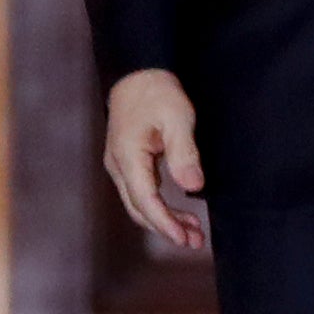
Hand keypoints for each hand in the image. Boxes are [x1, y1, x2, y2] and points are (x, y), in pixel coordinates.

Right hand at [103, 68, 205, 249]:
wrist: (138, 72)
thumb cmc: (157, 92)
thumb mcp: (177, 118)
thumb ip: (184, 153)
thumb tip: (193, 187)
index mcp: (128, 157)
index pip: (145, 201)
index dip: (165, 224)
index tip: (184, 239)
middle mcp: (118, 165)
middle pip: (139, 209)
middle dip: (166, 228)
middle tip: (195, 241)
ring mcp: (119, 164)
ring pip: (138, 203)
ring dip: (163, 220)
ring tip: (193, 232)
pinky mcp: (126, 162)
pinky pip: (140, 192)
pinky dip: (159, 206)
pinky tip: (179, 210)